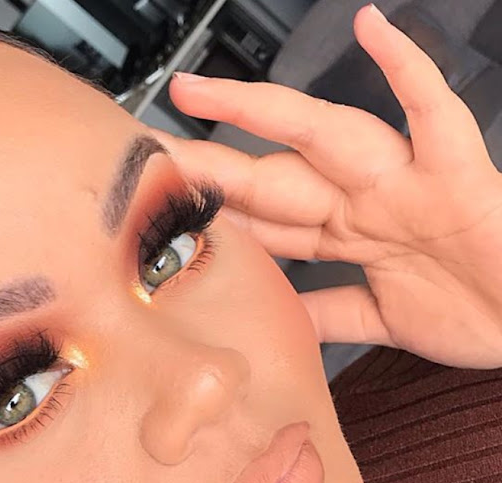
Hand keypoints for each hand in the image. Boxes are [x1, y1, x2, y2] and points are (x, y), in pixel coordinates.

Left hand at [154, 4, 501, 368]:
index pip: (264, 220)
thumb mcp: (380, 319)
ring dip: (261, 113)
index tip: (160, 204)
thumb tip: (275, 316)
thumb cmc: (471, 309)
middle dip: (207, 163)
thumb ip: (324, 310)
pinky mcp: (458, 175)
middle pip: (272, 175)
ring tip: (201, 92)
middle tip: (147, 148)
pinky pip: (434, 114)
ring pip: (325, 137)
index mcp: (348, 234)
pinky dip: (408, 72)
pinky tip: (373, 30)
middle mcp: (365, 201)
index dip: (210, 210)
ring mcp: (406, 184)